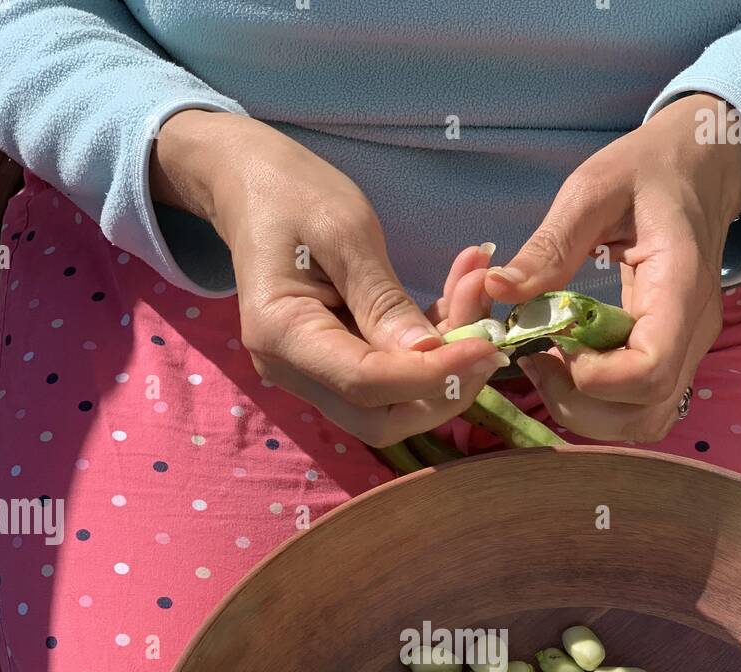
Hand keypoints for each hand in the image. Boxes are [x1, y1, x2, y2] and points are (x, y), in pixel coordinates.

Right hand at [150, 111, 504, 445]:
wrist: (252, 186)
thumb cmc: (294, 194)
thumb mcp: (347, 232)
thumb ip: (385, 300)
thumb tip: (430, 356)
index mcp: (281, 335)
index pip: (367, 383)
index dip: (433, 375)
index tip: (487, 347)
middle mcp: (290, 370)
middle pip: (380, 417)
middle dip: (443, 387)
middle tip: (488, 334)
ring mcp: (310, 375)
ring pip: (390, 407)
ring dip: (444, 371)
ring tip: (474, 301)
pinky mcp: (332, 367)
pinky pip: (388, 382)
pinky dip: (429, 356)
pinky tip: (455, 306)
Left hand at [482, 95, 740, 441]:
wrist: (703, 167)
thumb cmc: (649, 170)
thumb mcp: (594, 188)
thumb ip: (550, 243)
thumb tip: (498, 289)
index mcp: (680, 286)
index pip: (649, 371)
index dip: (593, 379)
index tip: (551, 346)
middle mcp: (693, 331)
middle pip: (645, 412)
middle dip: (579, 403)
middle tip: (536, 360)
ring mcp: (688, 349)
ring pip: (645, 421)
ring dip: (589, 412)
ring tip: (550, 365)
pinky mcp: (674, 356)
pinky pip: (642, 406)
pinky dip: (601, 404)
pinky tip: (570, 364)